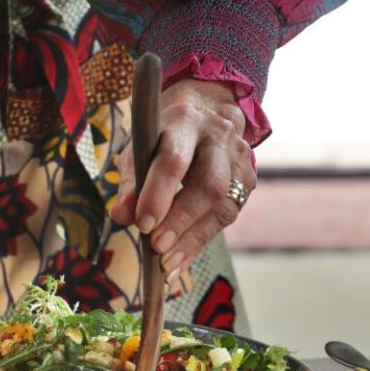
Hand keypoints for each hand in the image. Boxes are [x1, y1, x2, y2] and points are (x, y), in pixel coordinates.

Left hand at [109, 78, 254, 283]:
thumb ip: (130, 180)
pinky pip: (230, 214)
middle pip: (208, 184)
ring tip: (167, 262)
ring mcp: (239, 157)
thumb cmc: (166, 132)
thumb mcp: (142, 144)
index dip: (158, 193)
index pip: (174, 159)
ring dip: (193, 237)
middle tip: (157, 247)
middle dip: (180, 220)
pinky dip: (202, 239)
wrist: (209, 108)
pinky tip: (182, 257)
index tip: (142, 224)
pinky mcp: (249, 177)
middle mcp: (218, 137)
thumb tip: (120, 216)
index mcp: (184, 120)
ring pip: (224, 203)